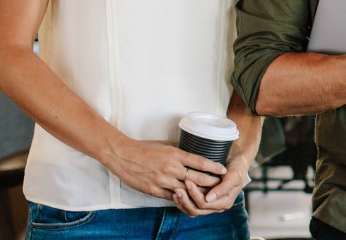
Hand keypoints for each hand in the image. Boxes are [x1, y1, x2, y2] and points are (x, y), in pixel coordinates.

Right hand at [103, 139, 225, 199]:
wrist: (122, 156)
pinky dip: (183, 198)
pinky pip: (172, 197)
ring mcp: (162, 181)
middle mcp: (171, 168)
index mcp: (175, 154)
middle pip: (197, 178)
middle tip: (222, 185)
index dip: (213, 167)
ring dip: (199, 193)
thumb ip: (180, 150)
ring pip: (186, 190)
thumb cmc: (144, 148)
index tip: (223, 170)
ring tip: (210, 195)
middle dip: (212, 182)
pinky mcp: (154, 190)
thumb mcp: (165, 145)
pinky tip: (191, 200)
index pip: (200, 161)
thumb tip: (194, 152)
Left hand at [172, 154, 250, 215]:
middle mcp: (217, 206)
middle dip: (186, 200)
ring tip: (175, 191)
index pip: (206, 204)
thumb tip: (209, 199)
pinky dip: (183, 203)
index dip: (195, 194)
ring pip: (192, 211)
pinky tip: (176, 194)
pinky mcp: (204, 202)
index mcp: (225, 202)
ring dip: (183, 203)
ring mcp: (210, 206)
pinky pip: (191, 208)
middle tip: (177, 188)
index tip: (188, 181)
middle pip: (197, 210)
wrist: (236, 162)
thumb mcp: (233, 176)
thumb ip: (223, 188)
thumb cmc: (236, 168)